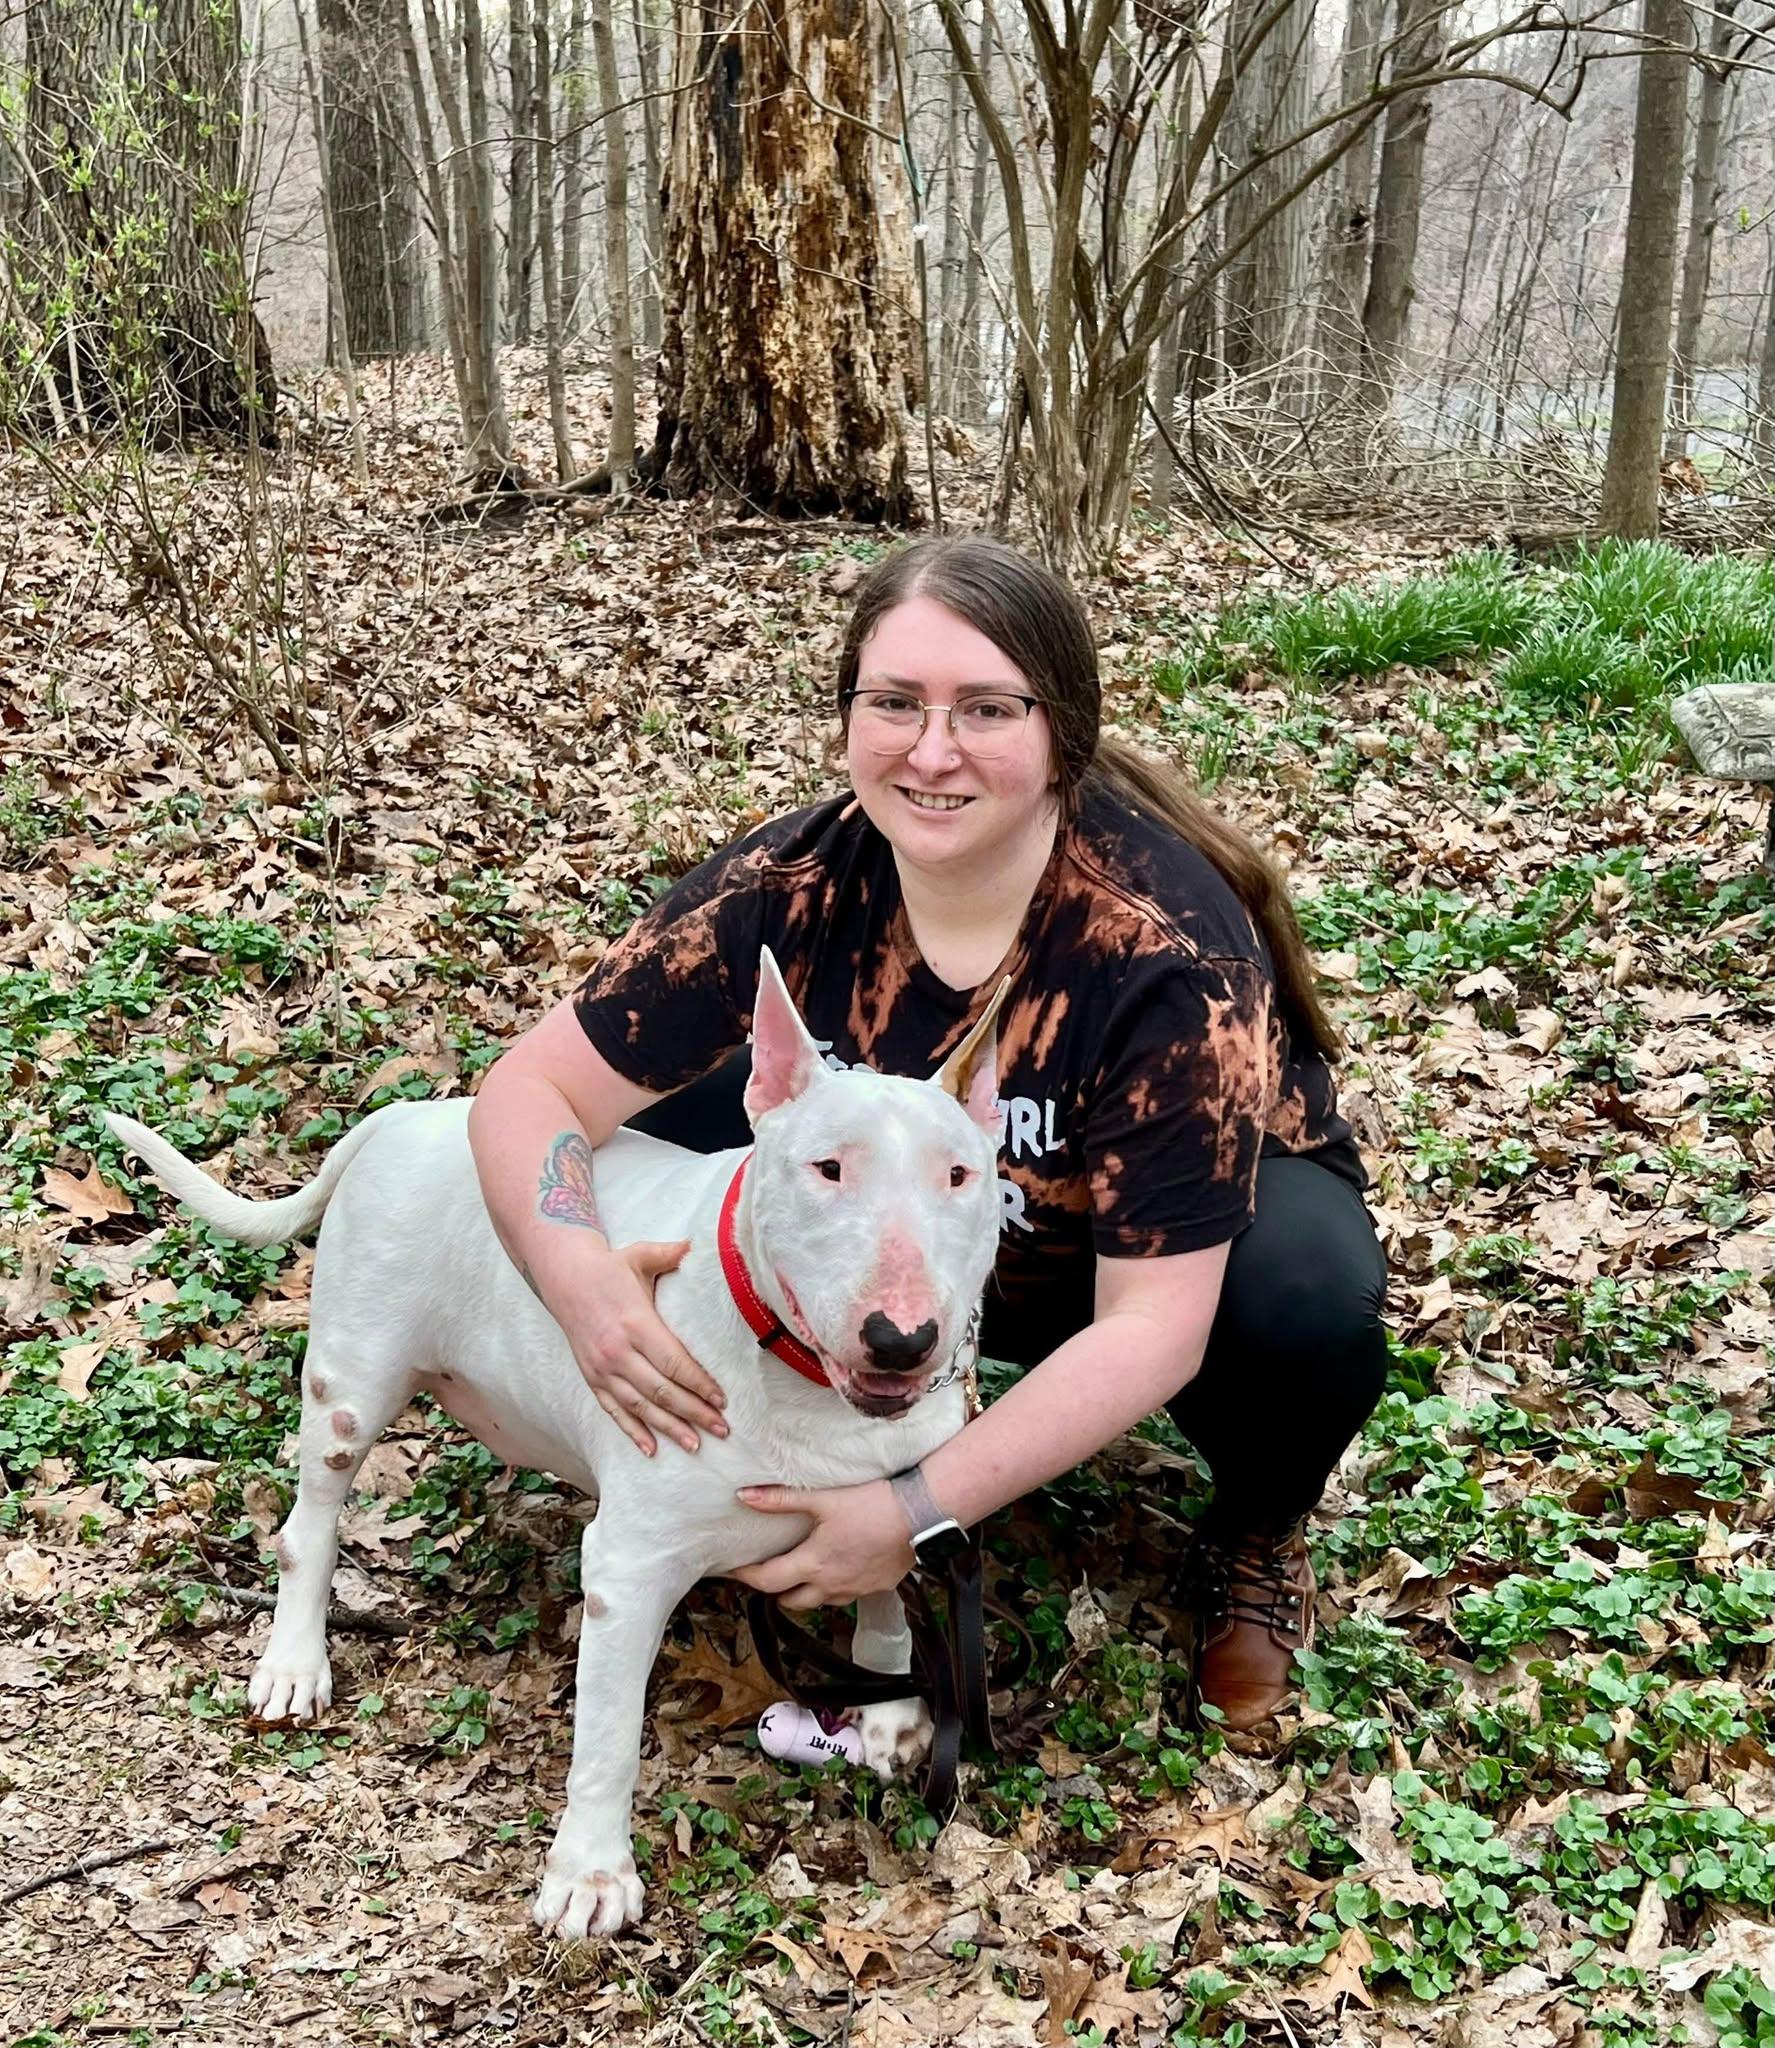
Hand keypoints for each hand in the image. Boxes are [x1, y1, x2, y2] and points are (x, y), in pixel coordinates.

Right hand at [567, 1239, 727, 1456]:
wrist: (563, 1277)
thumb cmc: (609, 1267)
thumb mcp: (641, 1255)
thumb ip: (672, 1253)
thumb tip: (700, 1245)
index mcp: (636, 1323)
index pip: (674, 1362)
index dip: (699, 1384)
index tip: (722, 1399)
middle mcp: (618, 1351)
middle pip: (661, 1391)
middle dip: (694, 1413)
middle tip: (721, 1429)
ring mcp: (602, 1368)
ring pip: (640, 1407)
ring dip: (669, 1428)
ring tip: (695, 1444)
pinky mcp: (591, 1378)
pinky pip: (614, 1411)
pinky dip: (633, 1431)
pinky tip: (652, 1449)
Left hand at [731, 1479, 914, 1608]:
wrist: (919, 1516)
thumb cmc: (871, 1505)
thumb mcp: (822, 1499)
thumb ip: (781, 1500)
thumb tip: (744, 1495)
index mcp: (813, 1564)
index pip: (767, 1581)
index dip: (746, 1576)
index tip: (734, 1570)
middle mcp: (830, 1585)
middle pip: (790, 1602)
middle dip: (776, 1590)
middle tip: (769, 1571)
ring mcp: (854, 1590)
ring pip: (819, 1602)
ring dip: (805, 1592)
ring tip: (802, 1571)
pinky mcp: (876, 1588)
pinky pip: (847, 1596)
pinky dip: (835, 1587)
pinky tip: (840, 1568)